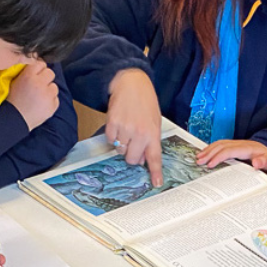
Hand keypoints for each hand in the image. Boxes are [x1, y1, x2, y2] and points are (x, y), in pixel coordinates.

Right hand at [7, 61, 58, 130]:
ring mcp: (48, 95)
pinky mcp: (53, 106)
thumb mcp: (14, 82)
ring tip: (39, 97)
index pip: (40, 63)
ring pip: (54, 86)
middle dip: (45, 78)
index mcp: (28, 76)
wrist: (14, 120)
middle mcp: (40, 83)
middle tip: (38, 85)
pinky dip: (50, 101)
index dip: (38, 68)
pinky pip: (56, 99)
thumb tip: (34, 63)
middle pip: (50, 73)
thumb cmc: (11, 101)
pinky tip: (41, 105)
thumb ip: (25, 72)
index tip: (36, 73)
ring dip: (48, 90)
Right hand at [107, 68, 162, 186]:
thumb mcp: (154, 121)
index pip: (154, 158)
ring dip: (122, 143)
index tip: (156, 183)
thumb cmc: (145, 102)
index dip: (155, 172)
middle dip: (132, 155)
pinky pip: (110, 140)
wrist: (132, 83)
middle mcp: (139, 133)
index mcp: (153, 133)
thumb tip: (141, 159)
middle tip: (133, 143)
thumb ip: (150, 140)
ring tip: (127, 128)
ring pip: (120, 150)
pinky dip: (113, 135)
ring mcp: (125, 129)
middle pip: (132, 159)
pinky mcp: (112, 123)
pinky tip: (119, 123)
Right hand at [196, 140, 266, 170]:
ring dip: (208, 150)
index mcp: (246, 148)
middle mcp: (239, 144)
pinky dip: (211, 148)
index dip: (218, 157)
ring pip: (219, 144)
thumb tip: (256, 163)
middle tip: (199, 162)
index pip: (228, 151)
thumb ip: (264, 162)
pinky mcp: (234, 145)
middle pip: (221, 146)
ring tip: (198, 158)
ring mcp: (236, 143)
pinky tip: (205, 153)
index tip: (210, 165)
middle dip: (209, 153)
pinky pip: (221, 144)